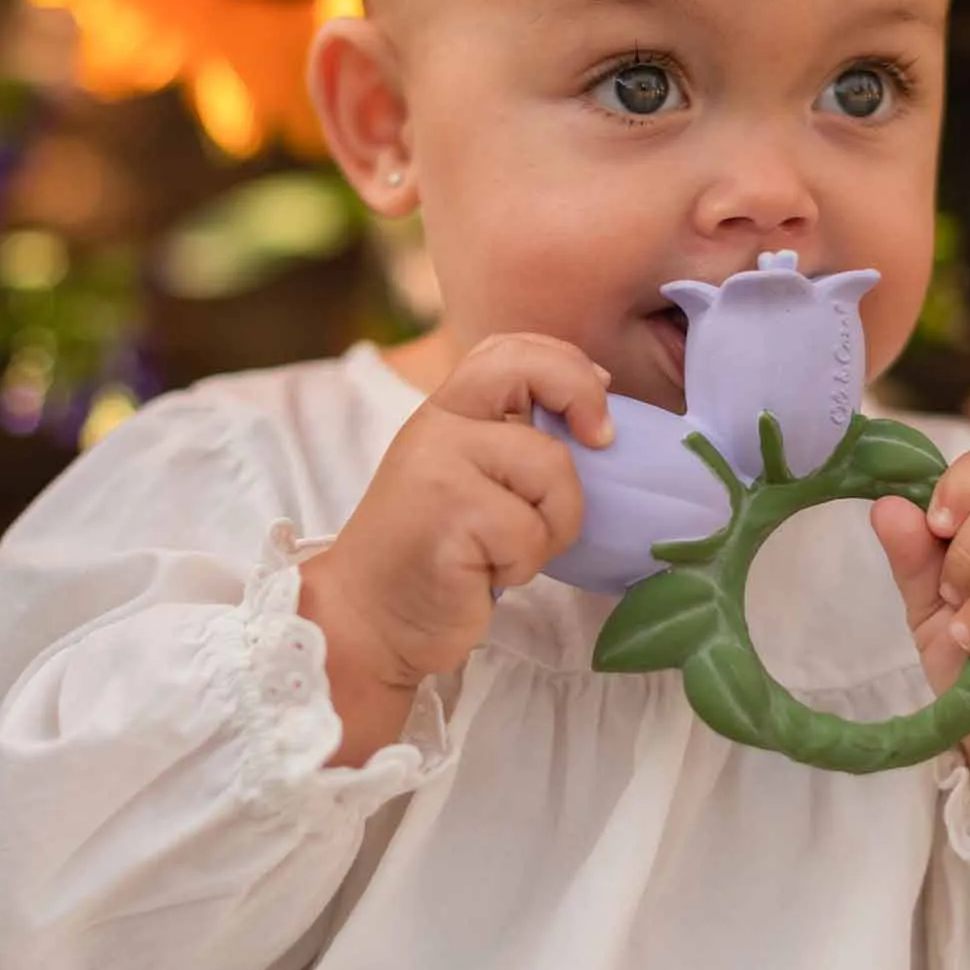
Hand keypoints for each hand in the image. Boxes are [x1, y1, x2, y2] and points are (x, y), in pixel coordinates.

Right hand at [302, 334, 613, 698]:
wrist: (368, 621)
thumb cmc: (437, 555)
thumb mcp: (470, 480)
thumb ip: (512, 442)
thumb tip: (596, 419)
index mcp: (446, 411)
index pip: (508, 348)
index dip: (566, 365)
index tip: (595, 414)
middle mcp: (439, 426)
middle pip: (530, 372)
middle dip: (582, 396)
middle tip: (602, 441)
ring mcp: (440, 467)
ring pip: (553, 469)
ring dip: (554, 524)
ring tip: (508, 550)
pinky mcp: (450, 516)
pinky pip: (532, 531)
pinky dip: (525, 564)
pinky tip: (486, 574)